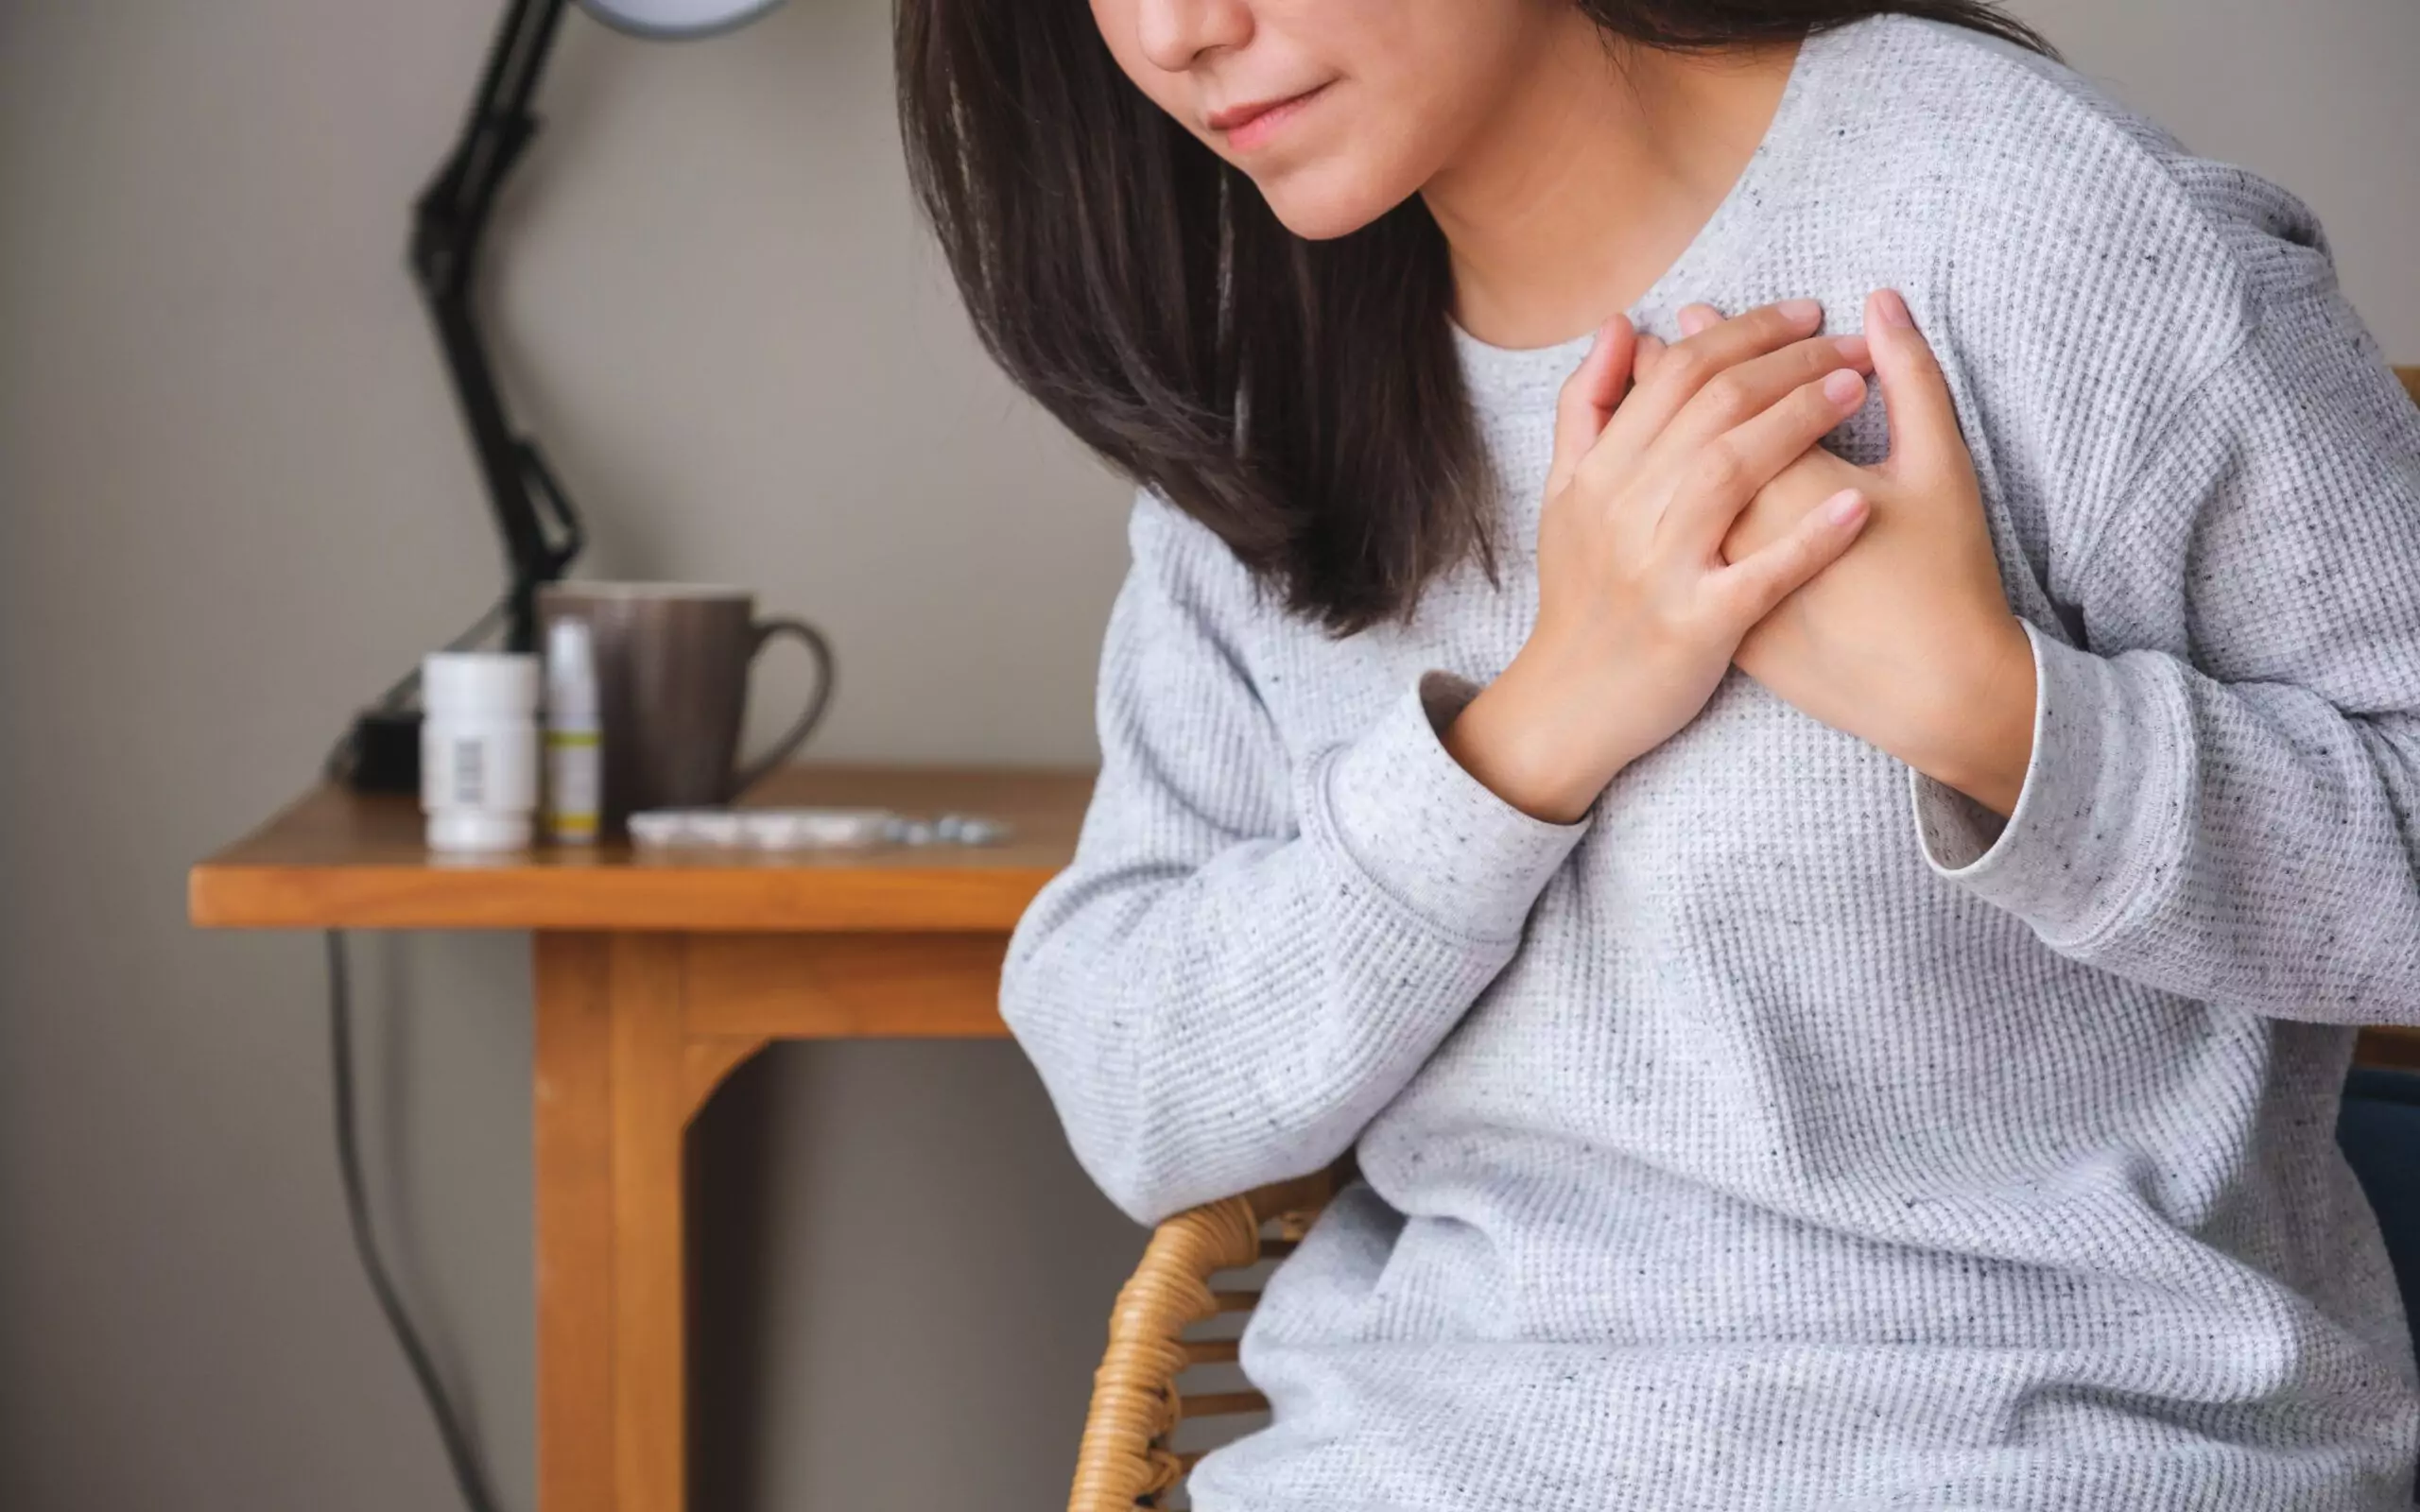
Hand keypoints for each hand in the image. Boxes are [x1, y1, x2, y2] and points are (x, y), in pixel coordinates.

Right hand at [1444, 300, 1878, 824]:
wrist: (1566, 704)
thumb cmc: (1579, 596)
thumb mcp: (1565, 496)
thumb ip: (1589, 408)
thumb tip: (1622, 326)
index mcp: (1599, 473)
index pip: (1677, 372)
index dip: (1746, 331)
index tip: (1804, 314)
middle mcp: (1625, 510)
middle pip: (1712, 406)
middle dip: (1788, 362)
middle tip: (1849, 344)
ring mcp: (1659, 568)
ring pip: (1732, 469)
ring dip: (1799, 420)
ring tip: (1855, 388)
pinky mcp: (1695, 626)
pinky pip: (1760, 574)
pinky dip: (1811, 538)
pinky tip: (1858, 504)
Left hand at [1637, 290, 2035, 814]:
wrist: (1926, 691)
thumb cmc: (1943, 576)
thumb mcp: (1940, 470)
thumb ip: (1914, 380)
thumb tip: (1885, 304)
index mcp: (1790, 483)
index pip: (1737, 394)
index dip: (1722, 348)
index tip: (1704, 311)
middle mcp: (1737, 528)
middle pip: (1685, 435)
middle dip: (1678, 376)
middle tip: (1676, 333)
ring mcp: (1718, 578)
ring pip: (1663, 487)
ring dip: (1659, 430)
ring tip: (1658, 382)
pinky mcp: (1715, 617)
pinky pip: (1673, 549)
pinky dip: (1661, 498)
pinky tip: (1666, 472)